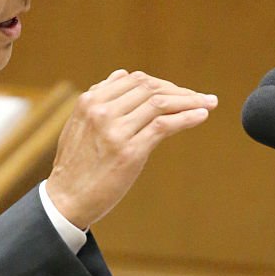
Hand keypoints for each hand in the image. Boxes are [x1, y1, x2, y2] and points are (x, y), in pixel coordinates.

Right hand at [45, 70, 216, 230]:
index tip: (180, 92)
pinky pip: (164, 126)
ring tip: (208, 103)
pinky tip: (201, 116)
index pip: (135, 81)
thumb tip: (122, 75)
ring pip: (160, 104)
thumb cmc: (75, 166)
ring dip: (190, 101)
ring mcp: (115, 131)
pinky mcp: (129, 151)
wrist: (66, 200)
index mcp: (89, 101)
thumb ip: (100, 100)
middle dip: (179, 91)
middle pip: (150, 89)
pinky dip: (187, 117)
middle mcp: (101, 111)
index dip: (162, 84)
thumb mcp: (79, 125)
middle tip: (201, 98)